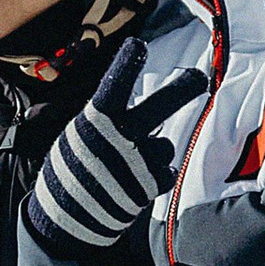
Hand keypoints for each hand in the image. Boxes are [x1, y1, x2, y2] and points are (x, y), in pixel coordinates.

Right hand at [24, 39, 206, 256]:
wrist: (65, 220)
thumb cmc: (74, 170)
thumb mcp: (81, 136)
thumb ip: (110, 122)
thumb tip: (149, 115)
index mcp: (96, 120)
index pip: (115, 84)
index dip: (128, 63)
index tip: (138, 46)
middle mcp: (119, 138)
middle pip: (160, 105)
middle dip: (183, 89)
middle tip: (200, 78)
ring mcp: (136, 163)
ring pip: (164, 145)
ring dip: (153, 152)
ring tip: (127, 166)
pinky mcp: (148, 187)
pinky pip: (166, 172)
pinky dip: (156, 175)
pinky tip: (135, 182)